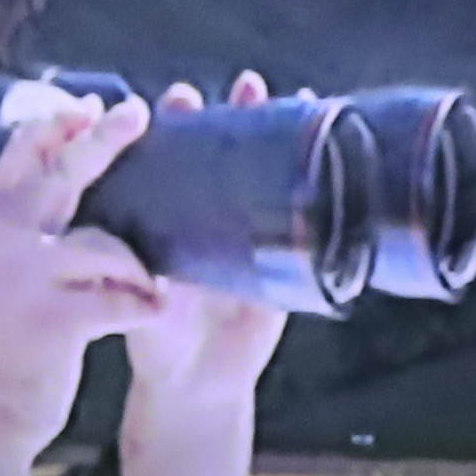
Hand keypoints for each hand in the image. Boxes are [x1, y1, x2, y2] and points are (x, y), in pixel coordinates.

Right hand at [0, 93, 165, 455]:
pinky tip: (152, 313)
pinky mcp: (55, 322)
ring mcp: (26, 279)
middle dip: (105, 138)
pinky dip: (144, 306)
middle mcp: (2, 240)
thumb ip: (28, 226)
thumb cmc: (9, 338)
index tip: (90, 106)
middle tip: (138, 112)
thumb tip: (73, 168)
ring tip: (150, 287)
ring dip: (138, 266)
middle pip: (64, 173)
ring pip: (107, 244)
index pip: (20, 152)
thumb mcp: (3, 270)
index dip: (56, 124)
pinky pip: (121, 300)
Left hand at [118, 72, 289, 475]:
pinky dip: (316, 181)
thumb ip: (150, 295)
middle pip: (217, 152)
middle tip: (242, 88)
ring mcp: (244, 231)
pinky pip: (302, 215)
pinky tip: (330, 145)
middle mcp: (202, 214)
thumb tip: (158, 277)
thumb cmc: (157, 343)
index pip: (167, 157)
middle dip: (229, 117)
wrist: (194, 388)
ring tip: (290, 97)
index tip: (176, 99)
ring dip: (270, 133)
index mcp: (161, 218)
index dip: (172, 126)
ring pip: (260, 172)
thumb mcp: (145, 311)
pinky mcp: (282, 259)